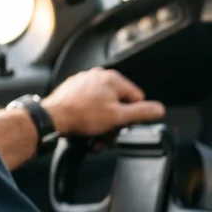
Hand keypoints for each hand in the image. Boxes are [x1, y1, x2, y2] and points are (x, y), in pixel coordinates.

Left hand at [42, 67, 164, 135]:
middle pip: (120, 103)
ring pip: (105, 105)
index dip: (132, 116)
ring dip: (104, 123)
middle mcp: (99, 76)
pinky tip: (86, 126)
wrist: (52, 118)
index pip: (137, 99)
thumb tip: (160, 109)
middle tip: (108, 135)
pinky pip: (90, 104)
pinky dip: (91, 116)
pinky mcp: (74, 89)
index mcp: (113, 79)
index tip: (122, 126)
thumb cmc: (82, 116)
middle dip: (116, 122)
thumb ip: (142, 112)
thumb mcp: (119, 117)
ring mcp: (85, 81)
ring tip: (96, 135)